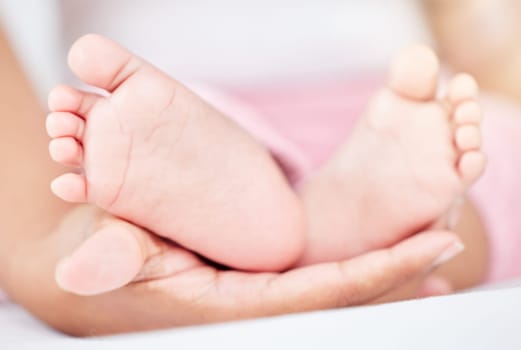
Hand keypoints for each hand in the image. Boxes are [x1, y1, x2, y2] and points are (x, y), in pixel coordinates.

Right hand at [7, 205, 462, 335]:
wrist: (99, 267)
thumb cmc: (108, 252)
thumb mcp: (107, 249)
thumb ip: (110, 259)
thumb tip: (81, 270)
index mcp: (228, 305)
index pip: (317, 294)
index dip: (376, 274)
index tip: (427, 249)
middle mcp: (251, 309)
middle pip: (340, 299)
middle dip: (394, 278)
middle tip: (444, 248)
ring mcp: (255, 299)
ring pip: (333, 293)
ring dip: (384, 280)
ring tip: (433, 260)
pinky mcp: (253, 284)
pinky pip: (315, 283)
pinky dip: (356, 274)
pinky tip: (387, 266)